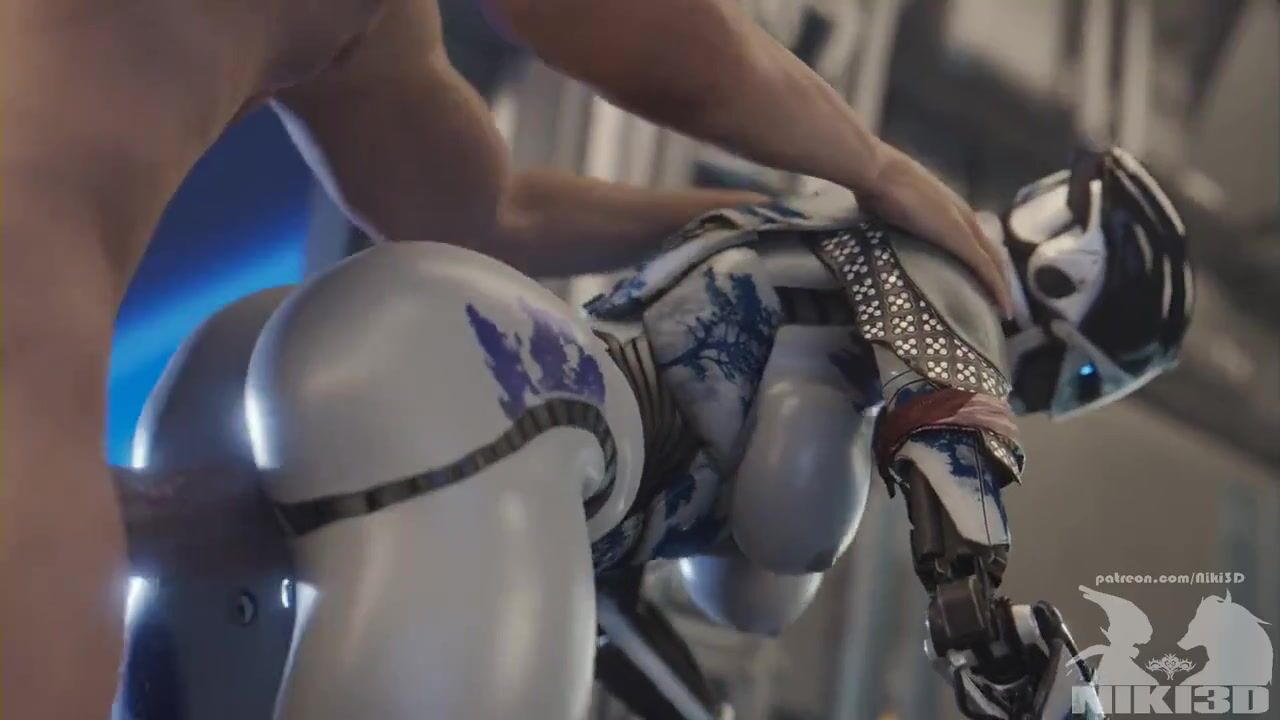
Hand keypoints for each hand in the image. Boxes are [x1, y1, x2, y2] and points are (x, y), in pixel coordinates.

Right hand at [854, 144, 1013, 316]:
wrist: (879, 173)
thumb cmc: (879, 187)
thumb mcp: (892, 209)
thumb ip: (897, 222)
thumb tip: (885, 235)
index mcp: (949, 208)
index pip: (976, 238)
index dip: (984, 260)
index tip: (984, 281)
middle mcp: (963, 216)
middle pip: (992, 251)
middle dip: (999, 276)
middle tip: (1002, 302)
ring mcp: (965, 226)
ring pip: (994, 261)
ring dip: (1002, 286)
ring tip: (1006, 310)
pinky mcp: (961, 239)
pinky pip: (986, 268)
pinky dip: (997, 288)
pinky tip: (1003, 307)